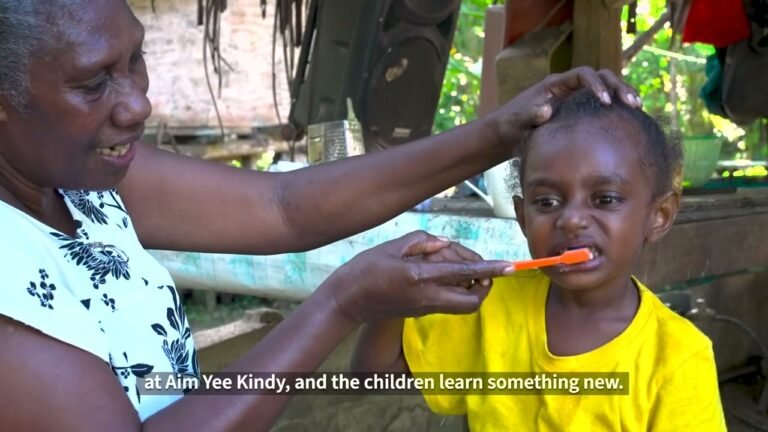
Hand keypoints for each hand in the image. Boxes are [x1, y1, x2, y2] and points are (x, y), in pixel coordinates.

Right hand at [322, 231, 511, 324]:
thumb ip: (423, 242)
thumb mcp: (392, 247)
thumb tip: (444, 244)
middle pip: (472, 301)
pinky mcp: (421, 312)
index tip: (511, 266)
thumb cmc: (364, 270)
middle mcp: (427, 297)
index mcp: (420, 277)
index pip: (464, 273)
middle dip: (485, 286)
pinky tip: (441, 271)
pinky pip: (448, 303)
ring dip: (470, 287)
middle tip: (482, 268)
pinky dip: (454, 288)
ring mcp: (425, 308)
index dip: (490, 269)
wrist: (347, 302)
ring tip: (457, 265)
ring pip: (463, 304)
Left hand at [489, 66, 640, 149]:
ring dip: (622, 94)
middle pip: (600, 77)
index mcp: (555, 84)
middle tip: (633, 102)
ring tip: (637, 107)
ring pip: (605, 88)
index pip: (583, 74)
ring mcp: (574, 98)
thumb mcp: (517, 121)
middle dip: (617, 86)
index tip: (605, 101)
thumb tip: (546, 109)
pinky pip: (601, 104)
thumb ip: (529, 114)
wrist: (506, 134)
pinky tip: (629, 119)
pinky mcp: (578, 111)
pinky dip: (615, 107)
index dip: (596, 84)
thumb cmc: (510, 125)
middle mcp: (568, 87)